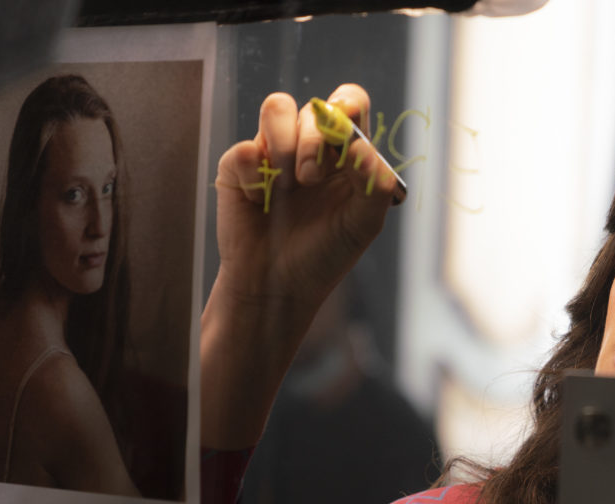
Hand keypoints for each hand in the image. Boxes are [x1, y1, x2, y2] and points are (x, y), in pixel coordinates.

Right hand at [214, 84, 397, 307]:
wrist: (277, 287)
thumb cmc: (324, 254)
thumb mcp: (362, 225)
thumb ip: (375, 185)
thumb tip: (364, 145)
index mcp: (344, 154)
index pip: (349, 104)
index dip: (346, 104)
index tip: (344, 127)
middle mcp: (309, 145)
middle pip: (315, 107)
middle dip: (314, 140)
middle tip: (311, 179)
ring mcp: (273, 152)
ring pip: (276, 107)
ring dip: (284, 145)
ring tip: (288, 186)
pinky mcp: (239, 165)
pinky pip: (245, 148)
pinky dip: (255, 178)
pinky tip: (259, 203)